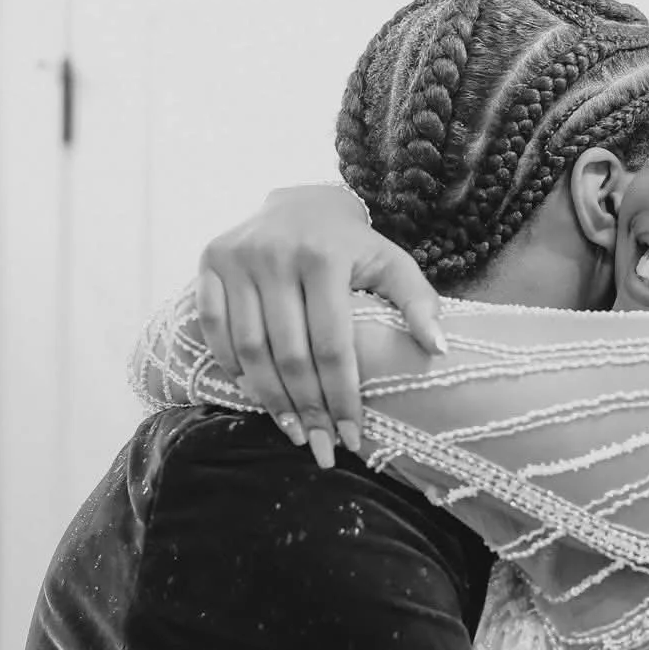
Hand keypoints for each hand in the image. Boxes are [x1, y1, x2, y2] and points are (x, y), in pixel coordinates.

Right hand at [193, 184, 445, 466]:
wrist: (301, 202)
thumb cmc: (352, 246)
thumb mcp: (392, 263)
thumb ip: (419, 303)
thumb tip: (439, 351)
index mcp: (325, 257)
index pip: (333, 345)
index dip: (341, 397)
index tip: (351, 438)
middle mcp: (276, 254)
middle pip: (290, 353)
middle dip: (307, 409)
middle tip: (319, 447)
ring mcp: (237, 257)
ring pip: (249, 347)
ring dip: (269, 398)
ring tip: (291, 432)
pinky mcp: (209, 261)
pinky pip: (212, 325)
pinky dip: (230, 363)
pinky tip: (252, 393)